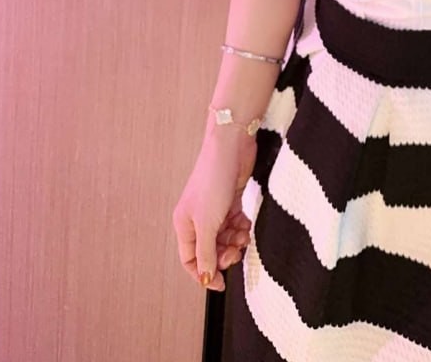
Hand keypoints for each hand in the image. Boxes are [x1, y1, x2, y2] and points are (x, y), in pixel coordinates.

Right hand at [172, 131, 256, 292]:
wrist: (231, 147)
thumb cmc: (214, 181)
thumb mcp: (208, 224)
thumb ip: (207, 253)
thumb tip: (205, 277)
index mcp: (184, 225)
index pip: (190, 260)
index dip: (204, 274)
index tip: (221, 283)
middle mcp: (197, 218)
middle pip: (210, 250)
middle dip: (224, 255)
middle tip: (236, 252)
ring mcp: (214, 209)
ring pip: (225, 237)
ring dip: (236, 240)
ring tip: (243, 233)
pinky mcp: (229, 200)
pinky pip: (235, 223)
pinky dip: (241, 226)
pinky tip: (245, 222)